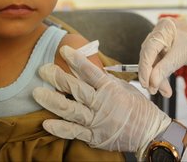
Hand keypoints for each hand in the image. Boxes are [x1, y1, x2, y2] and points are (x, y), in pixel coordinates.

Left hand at [33, 46, 171, 158]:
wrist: (149, 132)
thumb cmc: (138, 108)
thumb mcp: (124, 88)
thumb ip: (106, 80)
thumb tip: (90, 69)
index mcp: (110, 88)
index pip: (90, 71)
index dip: (76, 60)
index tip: (64, 50)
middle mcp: (102, 104)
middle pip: (76, 89)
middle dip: (58, 78)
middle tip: (43, 70)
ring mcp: (97, 121)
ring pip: (71, 110)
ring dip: (52, 101)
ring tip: (37, 92)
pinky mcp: (94, 136)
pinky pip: (73, 132)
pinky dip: (59, 128)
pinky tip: (46, 123)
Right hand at [139, 18, 186, 96]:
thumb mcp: (183, 55)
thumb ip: (166, 68)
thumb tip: (152, 82)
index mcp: (163, 28)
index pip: (148, 49)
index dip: (145, 68)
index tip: (145, 84)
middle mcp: (158, 33)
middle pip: (148, 56)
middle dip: (150, 75)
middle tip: (153, 90)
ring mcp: (159, 41)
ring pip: (153, 61)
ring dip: (156, 78)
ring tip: (164, 92)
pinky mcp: (162, 49)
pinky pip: (159, 63)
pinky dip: (161, 75)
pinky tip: (165, 87)